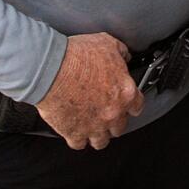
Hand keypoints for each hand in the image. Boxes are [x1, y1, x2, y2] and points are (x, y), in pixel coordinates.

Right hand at [35, 32, 143, 149]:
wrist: (51, 68)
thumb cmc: (77, 56)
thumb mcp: (107, 44)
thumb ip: (121, 53)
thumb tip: (124, 57)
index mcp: (125, 92)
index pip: (137, 106)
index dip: (130, 104)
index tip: (125, 103)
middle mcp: (112, 113)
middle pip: (120, 127)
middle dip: (114, 121)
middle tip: (105, 113)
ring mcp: (94, 126)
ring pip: (101, 141)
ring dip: (98, 134)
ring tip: (91, 126)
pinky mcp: (74, 133)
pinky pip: (79, 144)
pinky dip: (77, 138)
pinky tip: (75, 130)